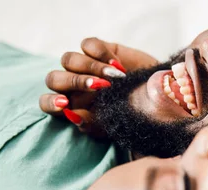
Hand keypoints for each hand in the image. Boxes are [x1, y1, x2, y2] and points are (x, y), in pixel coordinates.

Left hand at [40, 37, 157, 134]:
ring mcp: (84, 65)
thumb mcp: (114, 125)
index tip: (65, 104)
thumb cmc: (133, 115)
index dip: (51, 102)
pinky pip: (87, 45)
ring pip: (68, 59)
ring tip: (114, 77)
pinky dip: (100, 54)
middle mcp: (72, 85)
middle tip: (97, 87)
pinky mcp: (98, 49)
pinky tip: (117, 65)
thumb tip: (72, 117)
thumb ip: (92, 125)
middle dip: (74, 82)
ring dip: (89, 68)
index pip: (47, 102)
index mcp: (70, 106)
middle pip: (54, 78)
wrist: (160, 97)